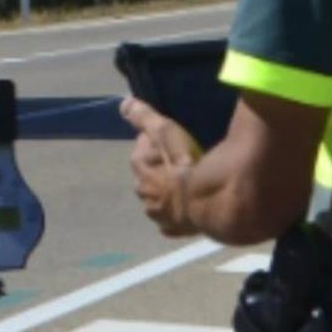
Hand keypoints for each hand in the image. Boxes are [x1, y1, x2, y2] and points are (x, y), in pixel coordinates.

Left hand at [120, 96, 200, 237]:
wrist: (207, 203)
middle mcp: (144, 193)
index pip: (140, 152)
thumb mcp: (166, 133)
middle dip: (155, 170)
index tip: (165, 140)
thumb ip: (145, 117)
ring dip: (163, 193)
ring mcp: (158, 214)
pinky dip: (173, 217)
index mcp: (141, 170)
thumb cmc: (186, 164)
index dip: (152, 144)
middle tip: (174, 162)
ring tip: (181, 186)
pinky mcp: (174, 229)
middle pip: (146, 177)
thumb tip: (123, 102)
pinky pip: (169, 223)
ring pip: (155, 200)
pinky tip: (182, 213)